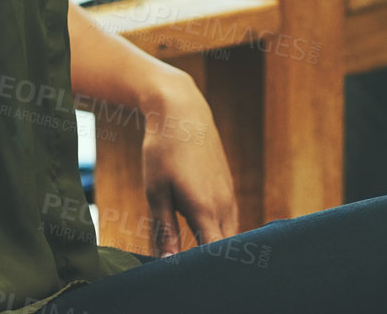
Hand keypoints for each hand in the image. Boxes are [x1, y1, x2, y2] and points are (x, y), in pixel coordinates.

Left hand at [139, 70, 237, 253]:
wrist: (182, 112)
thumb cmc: (163, 151)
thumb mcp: (156, 191)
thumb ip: (165, 230)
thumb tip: (169, 262)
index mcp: (205, 209)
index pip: (215, 253)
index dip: (205, 269)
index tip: (190, 275)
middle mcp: (224, 205)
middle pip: (227, 248)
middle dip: (212, 261)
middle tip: (191, 270)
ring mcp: (229, 195)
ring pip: (229, 234)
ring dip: (215, 246)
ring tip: (194, 253)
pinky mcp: (228, 187)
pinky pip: (228, 219)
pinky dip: (218, 230)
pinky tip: (200, 231)